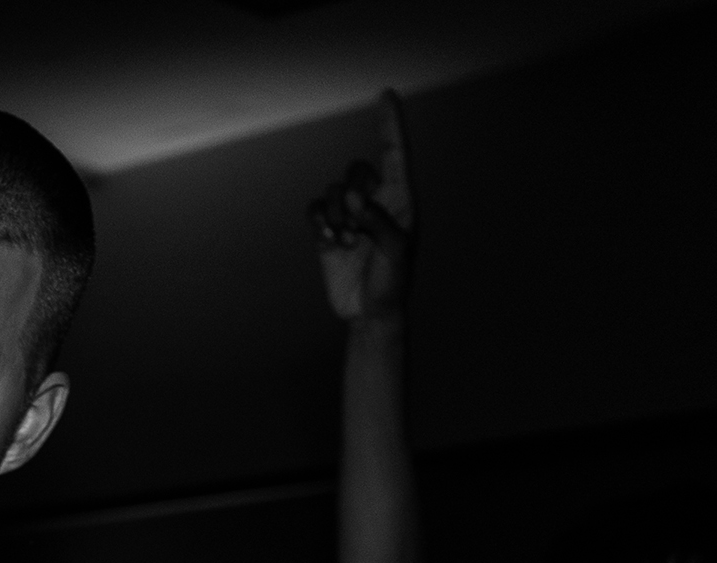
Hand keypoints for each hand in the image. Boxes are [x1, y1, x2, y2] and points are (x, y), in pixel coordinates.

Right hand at [307, 92, 411, 323]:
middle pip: (356, 169)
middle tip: (358, 224)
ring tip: (349, 242)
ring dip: (337, 216)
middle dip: (352, 193)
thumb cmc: (394, 282)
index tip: (386, 94)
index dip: (390, 124)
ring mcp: (350, 216)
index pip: (395, 153)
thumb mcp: (397, 251)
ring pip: (333, 191)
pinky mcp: (327, 231)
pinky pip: (315, 209)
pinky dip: (319, 222)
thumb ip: (379, 221)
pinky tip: (333, 242)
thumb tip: (356, 199)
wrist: (369, 312)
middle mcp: (375, 201)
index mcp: (401, 199)